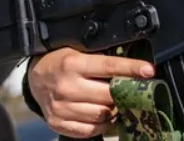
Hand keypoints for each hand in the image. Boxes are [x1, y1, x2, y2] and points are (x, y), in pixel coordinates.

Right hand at [28, 48, 154, 137]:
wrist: (35, 77)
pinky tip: (102, 115)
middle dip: (124, 93)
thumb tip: (132, 66)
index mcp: (73, 64)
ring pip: (101, 115)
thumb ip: (101, 60)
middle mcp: (66, 86)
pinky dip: (101, 125)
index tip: (148, 71)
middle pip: (108, 95)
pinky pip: (89, 130)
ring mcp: (61, 107)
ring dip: (113, 110)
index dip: (131, 69)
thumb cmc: (61, 61)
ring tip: (114, 102)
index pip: (109, 66)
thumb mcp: (78, 52)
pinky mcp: (58, 123)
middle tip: (131, 90)